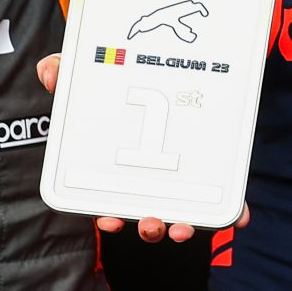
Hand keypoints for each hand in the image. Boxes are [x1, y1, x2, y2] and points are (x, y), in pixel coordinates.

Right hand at [36, 53, 250, 242]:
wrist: (167, 63)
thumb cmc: (117, 81)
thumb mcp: (89, 71)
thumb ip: (65, 69)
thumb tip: (51, 72)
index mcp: (117, 166)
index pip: (109, 200)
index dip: (109, 216)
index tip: (109, 220)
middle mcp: (148, 179)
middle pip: (148, 212)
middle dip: (150, 225)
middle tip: (151, 222)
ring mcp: (181, 179)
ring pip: (182, 211)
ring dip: (183, 224)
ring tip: (183, 226)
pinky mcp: (213, 171)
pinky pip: (224, 198)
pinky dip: (233, 211)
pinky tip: (240, 215)